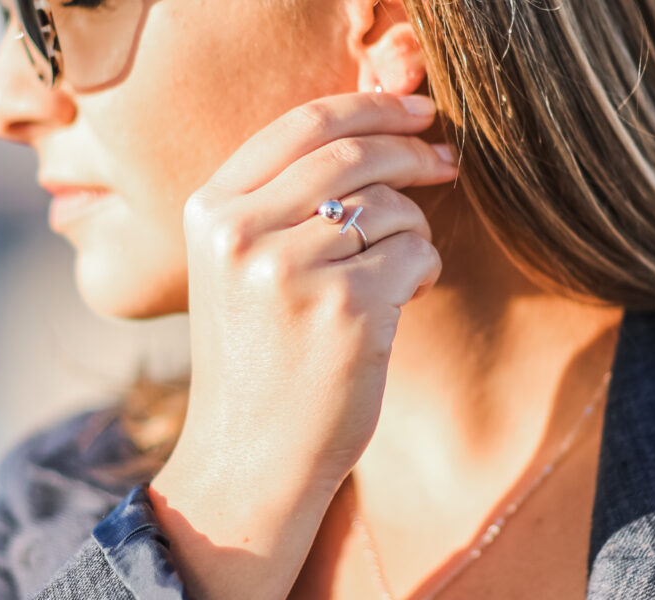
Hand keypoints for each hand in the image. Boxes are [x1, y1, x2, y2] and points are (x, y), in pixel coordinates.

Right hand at [150, 91, 456, 599]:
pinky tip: (399, 302)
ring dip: (411, 232)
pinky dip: (422, 271)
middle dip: (411, 150)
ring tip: (394, 272)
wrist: (249, 455)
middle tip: (444, 161)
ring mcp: (290, 269)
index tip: (413, 111)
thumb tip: (378, 143)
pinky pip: (415, 254)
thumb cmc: (255, 358)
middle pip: (351, 155)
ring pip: (391, 208)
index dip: (368, 107)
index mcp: (210, 211)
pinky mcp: (345, 307)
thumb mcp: (239, 268)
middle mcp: (240, 231)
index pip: (300, 126)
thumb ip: (283, 202)